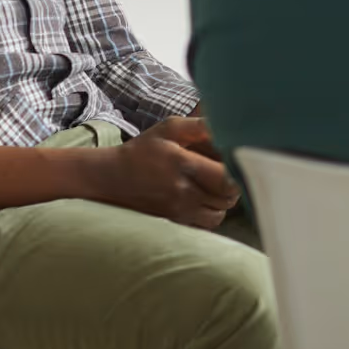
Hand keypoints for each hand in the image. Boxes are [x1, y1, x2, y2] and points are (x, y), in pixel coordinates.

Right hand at [100, 116, 241, 228]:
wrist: (111, 178)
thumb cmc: (143, 150)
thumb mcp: (169, 128)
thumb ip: (199, 125)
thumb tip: (225, 123)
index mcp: (183, 165)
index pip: (226, 179)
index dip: (237, 172)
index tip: (234, 162)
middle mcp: (182, 192)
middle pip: (227, 198)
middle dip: (233, 185)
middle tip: (225, 173)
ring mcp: (178, 211)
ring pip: (219, 215)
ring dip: (222, 202)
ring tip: (213, 186)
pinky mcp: (174, 222)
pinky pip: (204, 225)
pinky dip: (209, 214)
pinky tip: (203, 199)